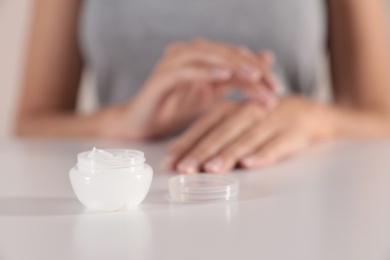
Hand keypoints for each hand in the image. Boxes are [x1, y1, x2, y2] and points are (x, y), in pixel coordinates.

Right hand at [105, 39, 280, 138]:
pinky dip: (206, 71)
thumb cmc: (175, 109)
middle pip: (226, 54)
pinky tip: (224, 76)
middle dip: (252, 69)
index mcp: (202, 58)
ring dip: (233, 65)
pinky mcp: (162, 75)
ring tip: (255, 77)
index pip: (235, 57)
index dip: (259, 69)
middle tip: (273, 86)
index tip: (278, 87)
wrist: (142, 123)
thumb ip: (235, 78)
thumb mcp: (212, 95)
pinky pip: (187, 70)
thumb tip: (265, 59)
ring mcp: (174, 62)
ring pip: (210, 56)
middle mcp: (189, 54)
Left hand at [163, 97, 332, 172]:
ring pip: (245, 139)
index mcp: (229, 109)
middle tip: (184, 169)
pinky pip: (275, 145)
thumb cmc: (258, 119)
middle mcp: (246, 113)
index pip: (203, 126)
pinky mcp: (289, 133)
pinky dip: (262, 154)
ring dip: (228, 154)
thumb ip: (211, 137)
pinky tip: (249, 164)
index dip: (185, 144)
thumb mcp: (234, 121)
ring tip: (211, 169)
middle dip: (201, 152)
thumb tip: (183, 159)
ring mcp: (268, 122)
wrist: (303, 111)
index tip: (169, 162)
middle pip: (221, 133)